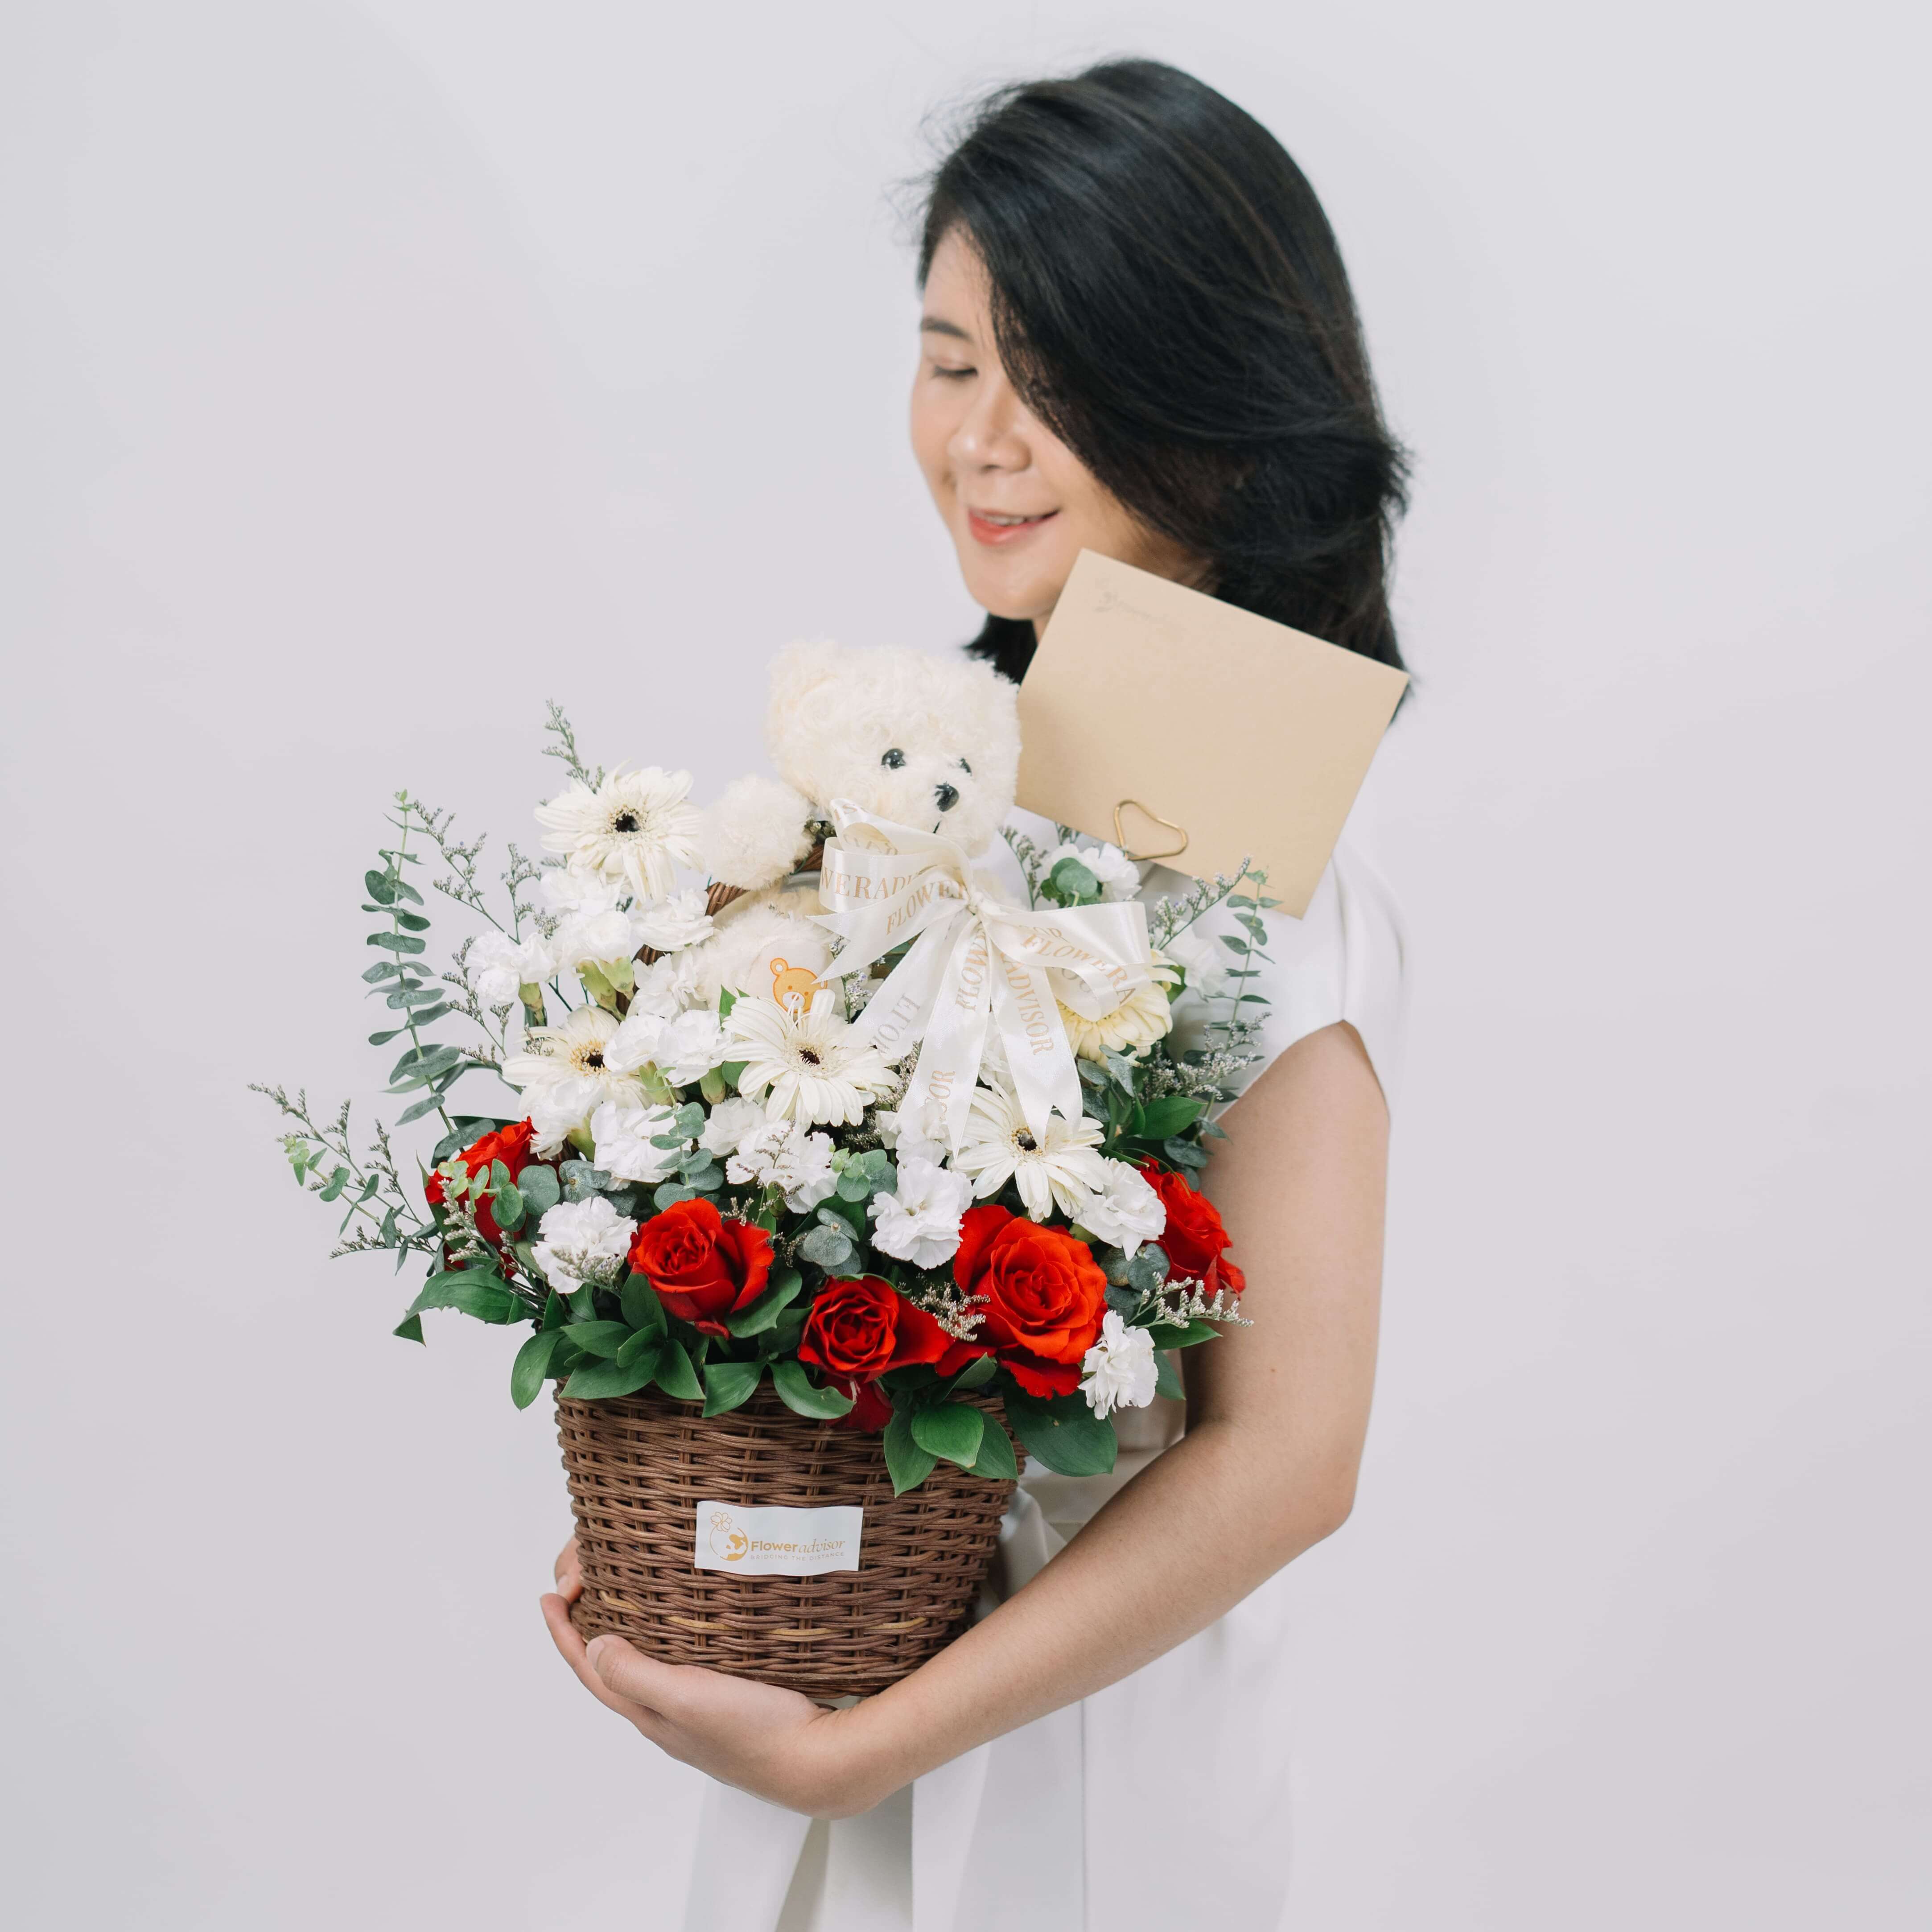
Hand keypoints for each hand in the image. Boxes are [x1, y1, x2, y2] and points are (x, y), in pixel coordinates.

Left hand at [539, 1551, 887, 1817]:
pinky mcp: (727, 1704)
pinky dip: (668, 1642)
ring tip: (627, 1599)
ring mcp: (697, 1713)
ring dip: (628, 1634)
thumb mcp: (686, 1697)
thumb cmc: (756, 1732)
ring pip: (647, 1669)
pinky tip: (688, 1628)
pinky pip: (681, 1668)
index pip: (591, 1672)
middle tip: (585, 1585)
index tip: (549, 1597)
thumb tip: (592, 1646)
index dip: (564, 1634)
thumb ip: (636, 1675)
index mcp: (650, 1714)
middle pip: (612, 1671)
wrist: (816, 1761)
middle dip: (590, 1629)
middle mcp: (667, 1716)